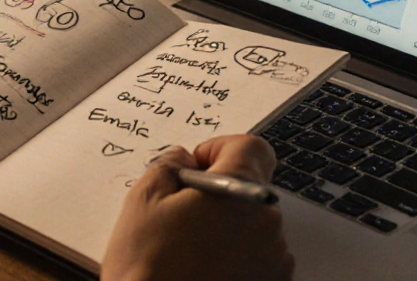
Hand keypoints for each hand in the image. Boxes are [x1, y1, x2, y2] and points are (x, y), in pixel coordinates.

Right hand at [102, 135, 293, 280]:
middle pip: (249, 187)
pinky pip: (259, 256)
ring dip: (229, 227)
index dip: (221, 150)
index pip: (251, 147)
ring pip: (253, 224)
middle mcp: (265, 221)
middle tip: (183, 215)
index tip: (199, 167)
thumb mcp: (144, 199)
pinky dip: (238, 257)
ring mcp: (273, 257)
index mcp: (239, 190)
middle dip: (219, 193)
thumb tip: (183, 159)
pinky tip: (207, 269)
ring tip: (192, 250)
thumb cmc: (147, 267)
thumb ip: (169, 164)